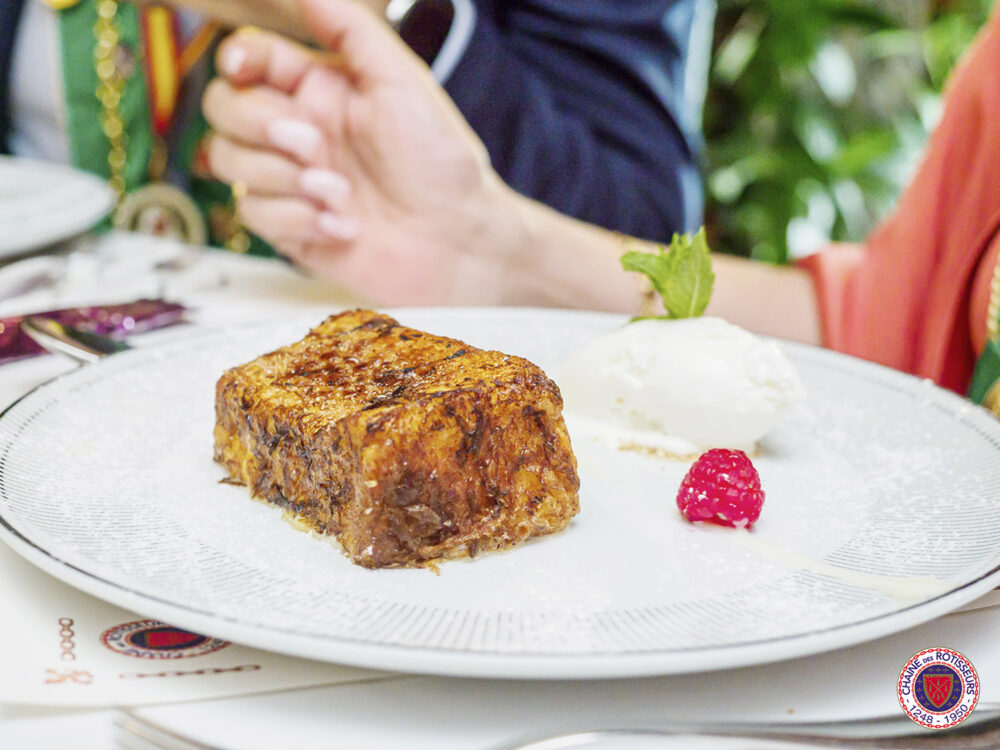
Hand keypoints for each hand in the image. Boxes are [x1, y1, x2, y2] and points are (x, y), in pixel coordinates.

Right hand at [203, 0, 519, 304]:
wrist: (456, 240)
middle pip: (223, 108)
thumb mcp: (403, 82)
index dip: (238, 60)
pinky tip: (343, 226)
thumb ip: (351, 31)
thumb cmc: (440, 163)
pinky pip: (252, 212)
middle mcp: (298, 131)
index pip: (250, 61)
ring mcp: (290, 180)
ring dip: (282, 178)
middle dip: (258, 124)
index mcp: (320, 90)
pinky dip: (297, 219)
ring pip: (228, 160)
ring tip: (340, 193)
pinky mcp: (290, 227)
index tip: (246, 68)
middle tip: (311, 144)